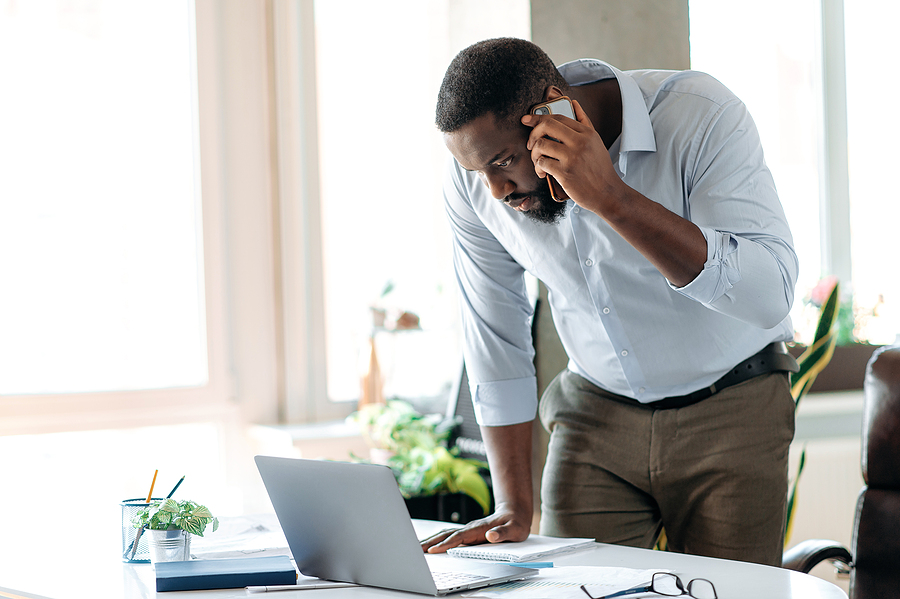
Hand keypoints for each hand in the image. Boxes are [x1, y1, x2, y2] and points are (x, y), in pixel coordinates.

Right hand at [419, 503, 531, 553]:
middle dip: (430, 542)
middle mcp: (469, 528)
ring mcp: (467, 531)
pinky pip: (448, 537)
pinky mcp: (467, 534)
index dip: (446, 544)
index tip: (433, 551)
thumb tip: (491, 536)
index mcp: (478, 529)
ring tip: (417, 548)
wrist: (514, 514)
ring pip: (444, 534)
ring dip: (430, 541)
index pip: (458, 537)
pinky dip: (437, 541)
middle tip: (415, 550)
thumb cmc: (515, 523)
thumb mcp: (515, 529)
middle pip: (446, 535)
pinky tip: (430, 545)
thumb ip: (503, 533)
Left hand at [520, 99, 622, 215]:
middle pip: (547, 126)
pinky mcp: (565, 173)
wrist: (607, 193)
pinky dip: (538, 168)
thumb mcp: (596, 142)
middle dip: (533, 133)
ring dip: (534, 154)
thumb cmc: (600, 169)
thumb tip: (574, 104)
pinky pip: (542, 163)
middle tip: (531, 143)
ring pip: (541, 145)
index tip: (528, 120)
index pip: (558, 117)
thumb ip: (585, 122)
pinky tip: (543, 173)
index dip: (539, 117)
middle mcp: (580, 142)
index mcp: (586, 133)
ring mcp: (572, 157)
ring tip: (538, 161)